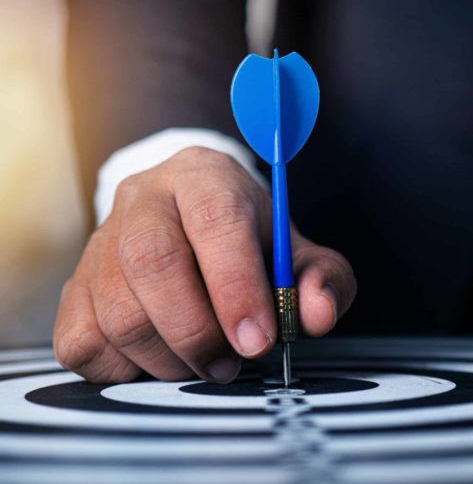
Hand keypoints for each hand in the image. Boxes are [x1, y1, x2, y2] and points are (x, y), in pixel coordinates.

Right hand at [54, 147, 355, 383]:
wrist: (192, 224)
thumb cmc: (253, 243)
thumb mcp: (299, 253)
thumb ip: (323, 278)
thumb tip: (319, 313)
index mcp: (205, 176)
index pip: (216, 221)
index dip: (237, 287)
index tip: (259, 340)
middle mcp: (144, 197)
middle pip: (152, 263)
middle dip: (197, 331)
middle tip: (230, 365)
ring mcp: (100, 241)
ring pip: (118, 311)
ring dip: (168, 358)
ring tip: (206, 364)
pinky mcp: (73, 287)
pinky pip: (83, 342)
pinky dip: (126, 369)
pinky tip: (162, 358)